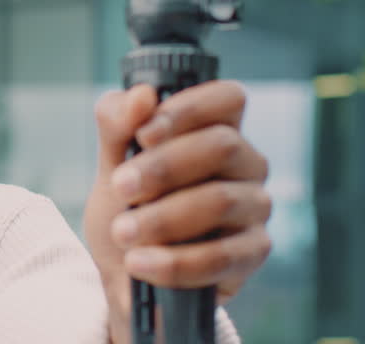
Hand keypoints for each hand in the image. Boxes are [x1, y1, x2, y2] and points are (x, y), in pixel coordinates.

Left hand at [82, 81, 271, 339]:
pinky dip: (174, 262)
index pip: (227, 98)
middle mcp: (246, 163)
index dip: (187, 110)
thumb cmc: (126, 204)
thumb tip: (142, 95)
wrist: (123, 269)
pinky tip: (139, 263)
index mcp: (218, 127)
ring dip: (163, 218)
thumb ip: (117, 123)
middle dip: (164, 167)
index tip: (144, 135)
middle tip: (121, 187)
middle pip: (222, 146)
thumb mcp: (110, 161)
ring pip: (221, 200)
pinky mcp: (252, 253)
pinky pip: (221, 256)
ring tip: (122, 232)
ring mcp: (254, 207)